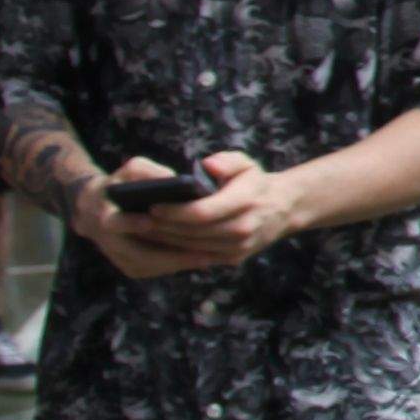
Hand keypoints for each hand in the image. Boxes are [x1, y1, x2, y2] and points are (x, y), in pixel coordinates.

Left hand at [82, 152, 298, 278]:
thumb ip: (226, 161)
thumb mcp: (246, 163)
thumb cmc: (254, 182)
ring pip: (194, 247)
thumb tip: (206, 166)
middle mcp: (243, 228)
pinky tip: (159, 241)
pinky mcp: (233, 258)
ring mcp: (239, 247)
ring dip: (166, 240)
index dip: (175, 211)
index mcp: (245, 202)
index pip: (203, 212)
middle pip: (193, 233)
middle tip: (137, 219)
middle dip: (163, 227)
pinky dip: (178, 250)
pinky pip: (199, 256)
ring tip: (143, 230)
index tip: (153, 205)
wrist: (282, 209)